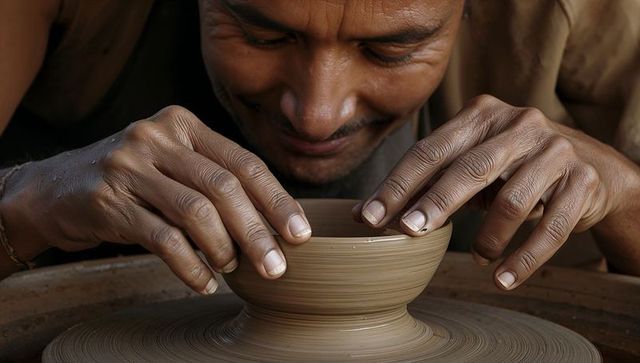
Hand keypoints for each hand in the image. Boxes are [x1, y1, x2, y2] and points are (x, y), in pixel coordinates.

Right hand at [3, 106, 310, 292]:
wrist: (55, 188)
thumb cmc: (133, 181)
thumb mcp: (173, 165)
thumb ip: (214, 181)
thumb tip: (273, 223)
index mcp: (184, 124)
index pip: (244, 162)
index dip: (277, 200)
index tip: (300, 233)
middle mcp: (157, 136)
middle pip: (224, 187)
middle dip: (257, 232)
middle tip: (276, 266)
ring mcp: (129, 165)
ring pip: (196, 212)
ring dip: (224, 249)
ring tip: (233, 269)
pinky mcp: (107, 200)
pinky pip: (163, 238)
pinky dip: (189, 265)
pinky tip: (203, 282)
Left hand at [354, 95, 639, 289]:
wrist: (591, 166)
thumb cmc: (511, 167)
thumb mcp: (470, 164)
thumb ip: (426, 183)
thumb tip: (363, 214)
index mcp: (482, 114)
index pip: (430, 150)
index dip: (397, 184)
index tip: (367, 216)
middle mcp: (520, 124)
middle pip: (469, 168)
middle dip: (434, 203)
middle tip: (407, 232)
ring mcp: (555, 151)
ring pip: (512, 201)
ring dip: (488, 238)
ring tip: (477, 260)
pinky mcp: (582, 182)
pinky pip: (551, 228)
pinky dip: (524, 259)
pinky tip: (503, 279)